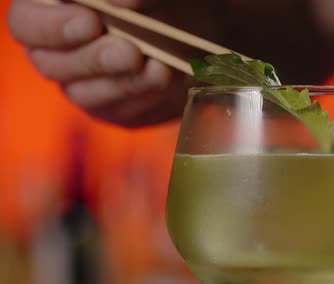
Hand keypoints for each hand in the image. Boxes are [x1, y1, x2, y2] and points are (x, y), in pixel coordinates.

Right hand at [7, 0, 187, 126]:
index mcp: (55, 10)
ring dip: (125, 82)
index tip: (90, 23)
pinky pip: (120, 113)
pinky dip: (146, 97)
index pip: (25, 22)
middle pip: (51, 64)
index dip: (50, 26)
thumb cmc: (166, 1)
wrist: (198, 31)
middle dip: (94, 59)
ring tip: (159, 68)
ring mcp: (84, 84)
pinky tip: (167, 81)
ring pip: (85, 94)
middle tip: (131, 51)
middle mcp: (60, 49)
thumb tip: (121, 1)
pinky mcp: (114, 109)